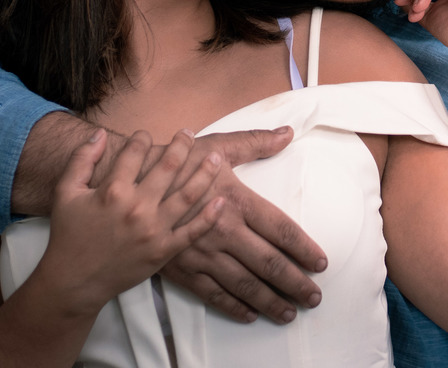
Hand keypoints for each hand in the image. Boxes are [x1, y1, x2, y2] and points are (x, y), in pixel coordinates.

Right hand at [37, 129, 224, 316]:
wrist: (74, 281)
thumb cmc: (69, 235)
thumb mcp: (65, 193)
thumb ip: (81, 159)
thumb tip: (99, 134)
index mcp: (112, 191)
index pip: (135, 152)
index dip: (142, 138)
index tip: (147, 135)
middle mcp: (136, 207)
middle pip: (168, 167)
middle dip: (182, 145)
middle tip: (189, 134)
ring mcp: (153, 230)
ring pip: (187, 195)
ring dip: (204, 173)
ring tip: (215, 157)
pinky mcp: (163, 251)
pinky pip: (192, 231)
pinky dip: (209, 216)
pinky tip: (221, 199)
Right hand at [158, 128, 328, 323]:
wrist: (127, 181)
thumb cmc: (176, 161)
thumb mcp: (218, 145)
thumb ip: (256, 142)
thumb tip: (288, 133)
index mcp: (236, 201)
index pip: (280, 230)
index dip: (303, 249)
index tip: (320, 263)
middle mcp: (223, 230)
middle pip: (268, 263)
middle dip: (295, 283)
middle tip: (314, 297)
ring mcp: (202, 253)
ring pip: (244, 284)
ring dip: (271, 301)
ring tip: (290, 312)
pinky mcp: (182, 268)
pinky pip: (212, 294)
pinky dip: (233, 306)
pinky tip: (250, 313)